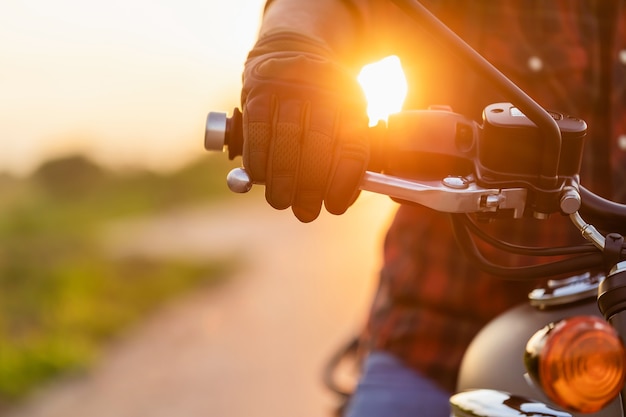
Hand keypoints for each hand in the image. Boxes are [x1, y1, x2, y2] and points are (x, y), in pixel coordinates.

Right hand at [241, 33, 368, 221]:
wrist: (293, 54)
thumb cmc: (319, 105)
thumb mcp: (343, 118)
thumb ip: (342, 154)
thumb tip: (339, 199)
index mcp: (353, 101)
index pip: (352, 145)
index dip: (344, 181)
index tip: (335, 207)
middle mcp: (325, 88)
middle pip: (319, 143)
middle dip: (310, 185)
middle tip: (305, 213)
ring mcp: (291, 85)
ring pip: (286, 137)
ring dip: (282, 177)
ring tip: (280, 202)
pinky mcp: (260, 87)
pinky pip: (257, 128)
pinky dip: (257, 157)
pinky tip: (258, 177)